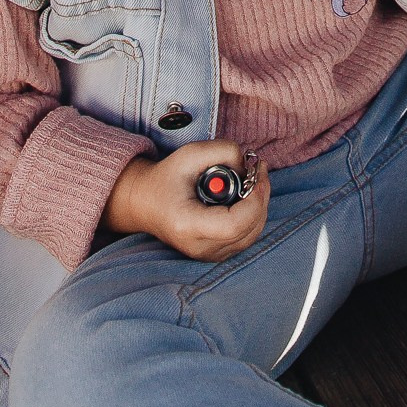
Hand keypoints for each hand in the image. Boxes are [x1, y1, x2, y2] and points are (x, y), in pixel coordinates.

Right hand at [103, 141, 269, 260]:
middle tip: (258, 169)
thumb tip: (250, 166)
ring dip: (260, 205)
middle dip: (261, 197)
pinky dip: (254, 215)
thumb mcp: (191, 153)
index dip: (253, 200)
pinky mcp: (216, 254)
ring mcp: (207, 255)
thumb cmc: (167, 178)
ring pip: (252, 235)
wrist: (146, 203)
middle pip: (248, 230)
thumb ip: (224, 151)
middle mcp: (198, 247)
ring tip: (253, 179)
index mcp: (187, 225)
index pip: (233, 225)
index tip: (256, 173)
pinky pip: (246, 237)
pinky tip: (247, 195)